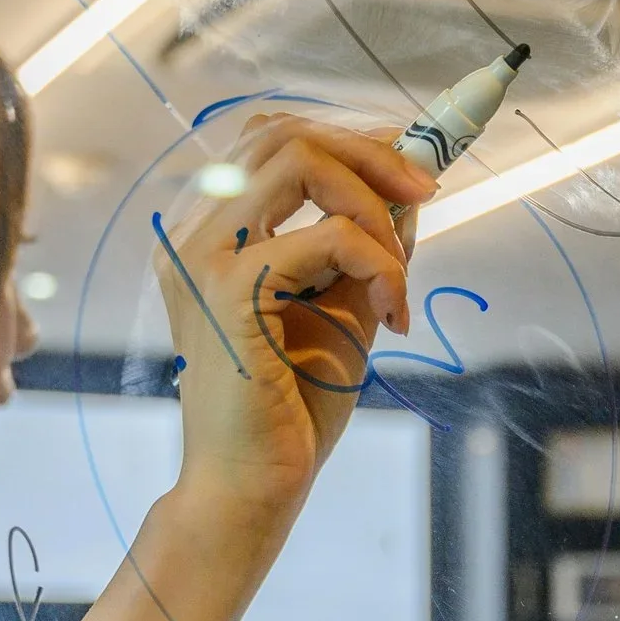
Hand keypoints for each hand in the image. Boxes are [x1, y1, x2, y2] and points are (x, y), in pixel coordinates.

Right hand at [154, 114, 431, 537]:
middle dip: (369, 151)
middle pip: (283, 132)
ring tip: (400, 271)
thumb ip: (366, 247)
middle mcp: (193, 233)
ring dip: (374, 205)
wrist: (251, 487)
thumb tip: (409, 191)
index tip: (408, 169)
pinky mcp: (230, 290)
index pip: (271, 141)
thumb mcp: (342, 309)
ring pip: (300, 161)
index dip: (346, 138)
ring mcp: (202, 256)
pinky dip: (380, 263)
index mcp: (208, 234)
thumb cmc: (290, 410)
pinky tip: (392, 317)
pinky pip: (328, 237)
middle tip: (426, 193)